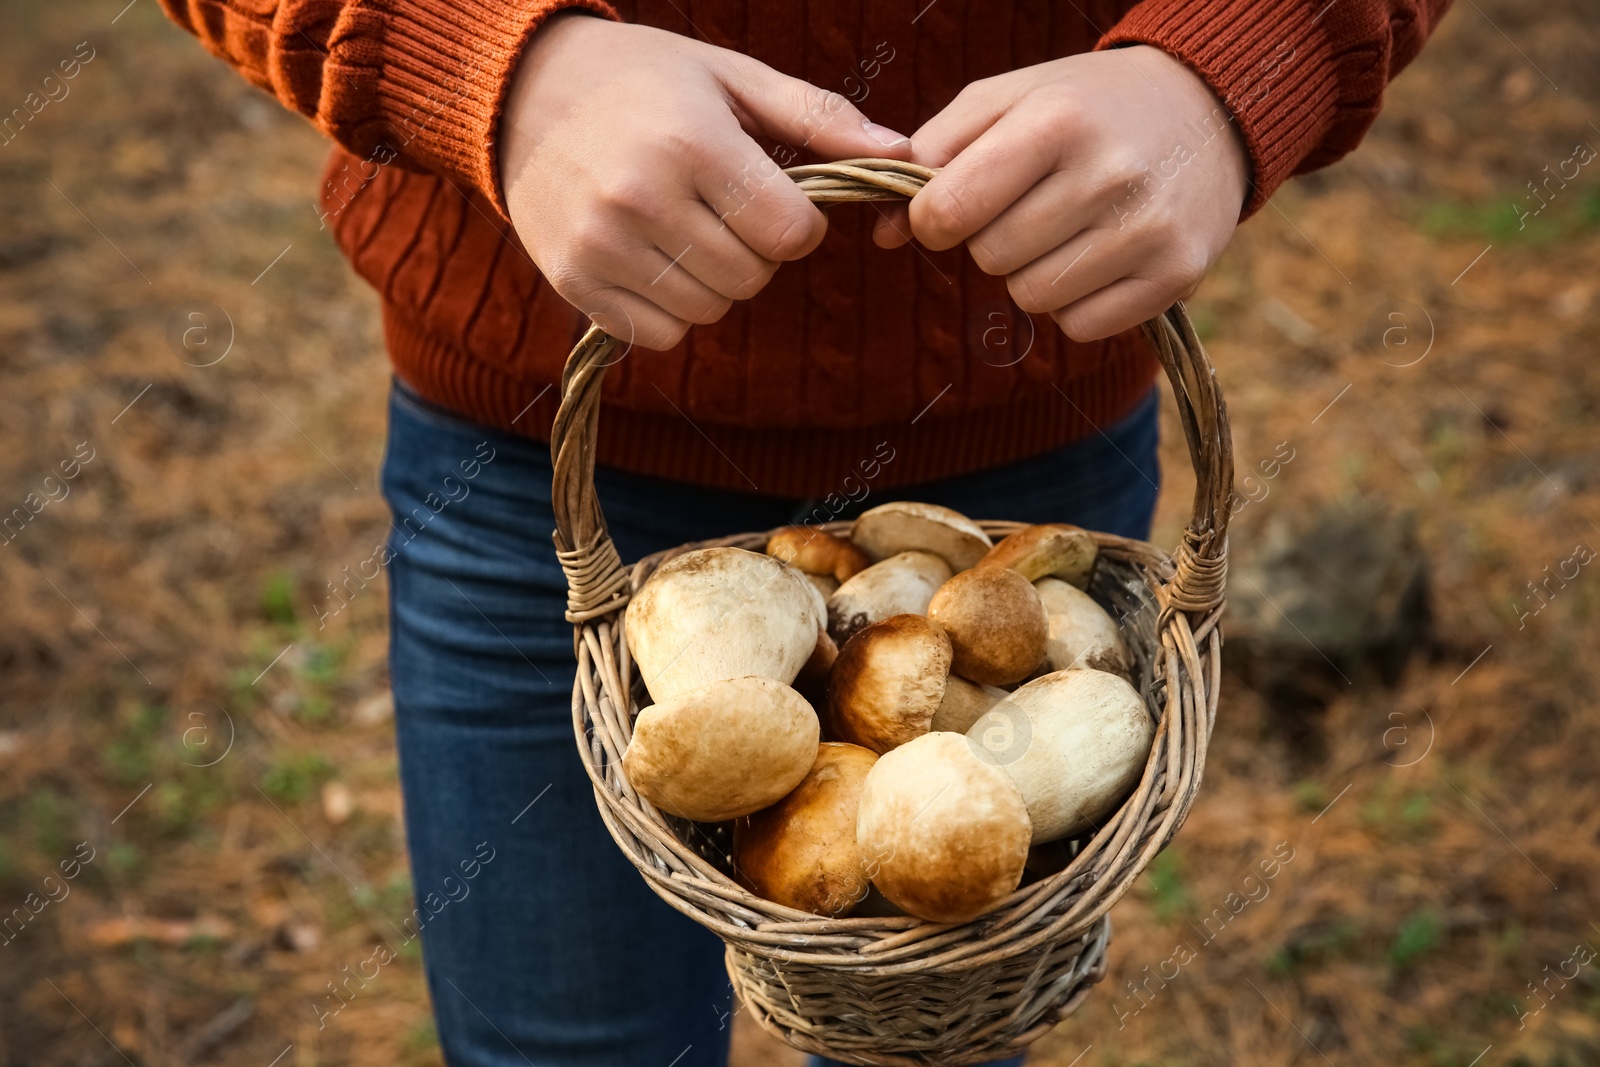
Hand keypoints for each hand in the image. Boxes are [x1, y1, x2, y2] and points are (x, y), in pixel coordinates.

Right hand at [501, 14, 910, 350]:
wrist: (519, 90)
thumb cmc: (643, 79)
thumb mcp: (730, 77)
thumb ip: (817, 117)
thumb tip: (901, 153)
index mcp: (692, 143)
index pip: (791, 235)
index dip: (798, 224)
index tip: (772, 198)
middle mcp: (642, 199)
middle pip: (752, 278)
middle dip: (756, 252)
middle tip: (724, 210)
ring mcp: (602, 246)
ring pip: (709, 311)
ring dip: (716, 283)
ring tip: (687, 230)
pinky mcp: (574, 282)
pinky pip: (659, 334)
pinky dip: (672, 311)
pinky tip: (656, 261)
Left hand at [878, 46, 1248, 341]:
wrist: (1209, 109)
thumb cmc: (1085, 106)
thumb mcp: (1007, 99)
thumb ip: (933, 152)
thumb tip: (885, 232)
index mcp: (1056, 121)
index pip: (950, 210)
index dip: (934, 218)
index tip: (950, 208)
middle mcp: (1108, 174)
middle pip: (991, 258)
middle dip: (993, 238)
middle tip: (1030, 204)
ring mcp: (1148, 229)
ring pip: (1032, 298)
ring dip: (1033, 272)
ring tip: (1068, 226)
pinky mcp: (1177, 274)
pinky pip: (1080, 326)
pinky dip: (1076, 302)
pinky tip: (1099, 256)